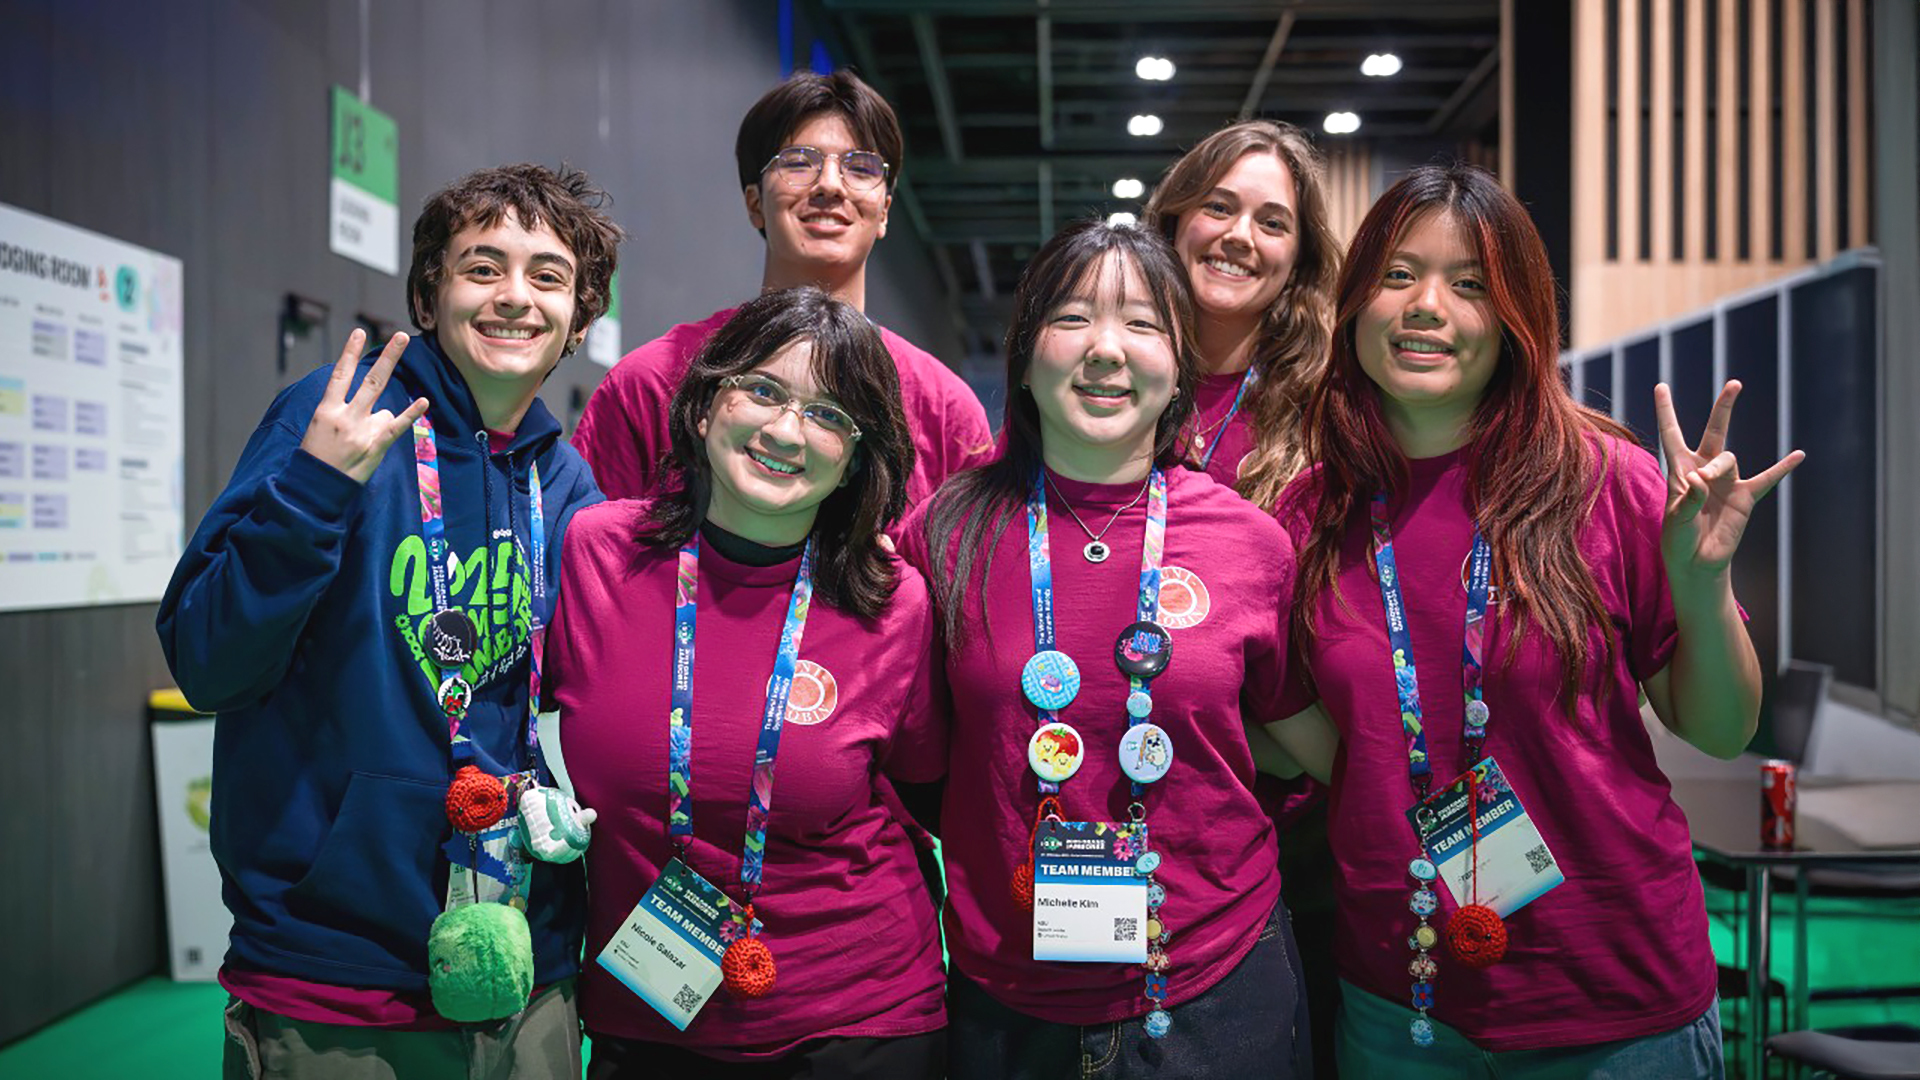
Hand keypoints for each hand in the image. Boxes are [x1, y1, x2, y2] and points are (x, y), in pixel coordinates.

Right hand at [299, 329, 429, 483]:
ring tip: (359, 443)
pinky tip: (423, 401)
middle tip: (402, 337)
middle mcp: (345, 416)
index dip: (350, 352)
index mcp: (326, 409)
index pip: (340, 374)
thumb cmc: (316, 456)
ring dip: (379, 422)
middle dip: (389, 357)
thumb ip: (341, 410)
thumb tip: (374, 404)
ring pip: (384, 410)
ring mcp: (361, 431)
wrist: (314, 486)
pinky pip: (397, 426)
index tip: (359, 332)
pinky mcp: (375, 446)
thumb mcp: (318, 427)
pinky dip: (411, 414)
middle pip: (373, 381)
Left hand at [1655, 381, 1802, 582]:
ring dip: (1718, 467)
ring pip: (1728, 458)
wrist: (1697, 563)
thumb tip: (1703, 480)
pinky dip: (1782, 468)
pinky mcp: (1745, 497)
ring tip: (1707, 482)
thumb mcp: (1676, 519)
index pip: (1671, 434)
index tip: (1660, 386)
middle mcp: (1704, 470)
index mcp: (1679, 470)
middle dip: (1724, 408)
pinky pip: (1767, 479)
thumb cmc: (1678, 539)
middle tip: (1735, 384)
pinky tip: (1798, 455)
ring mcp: (1727, 482)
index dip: (1666, 410)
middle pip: (1715, 431)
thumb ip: (1689, 499)